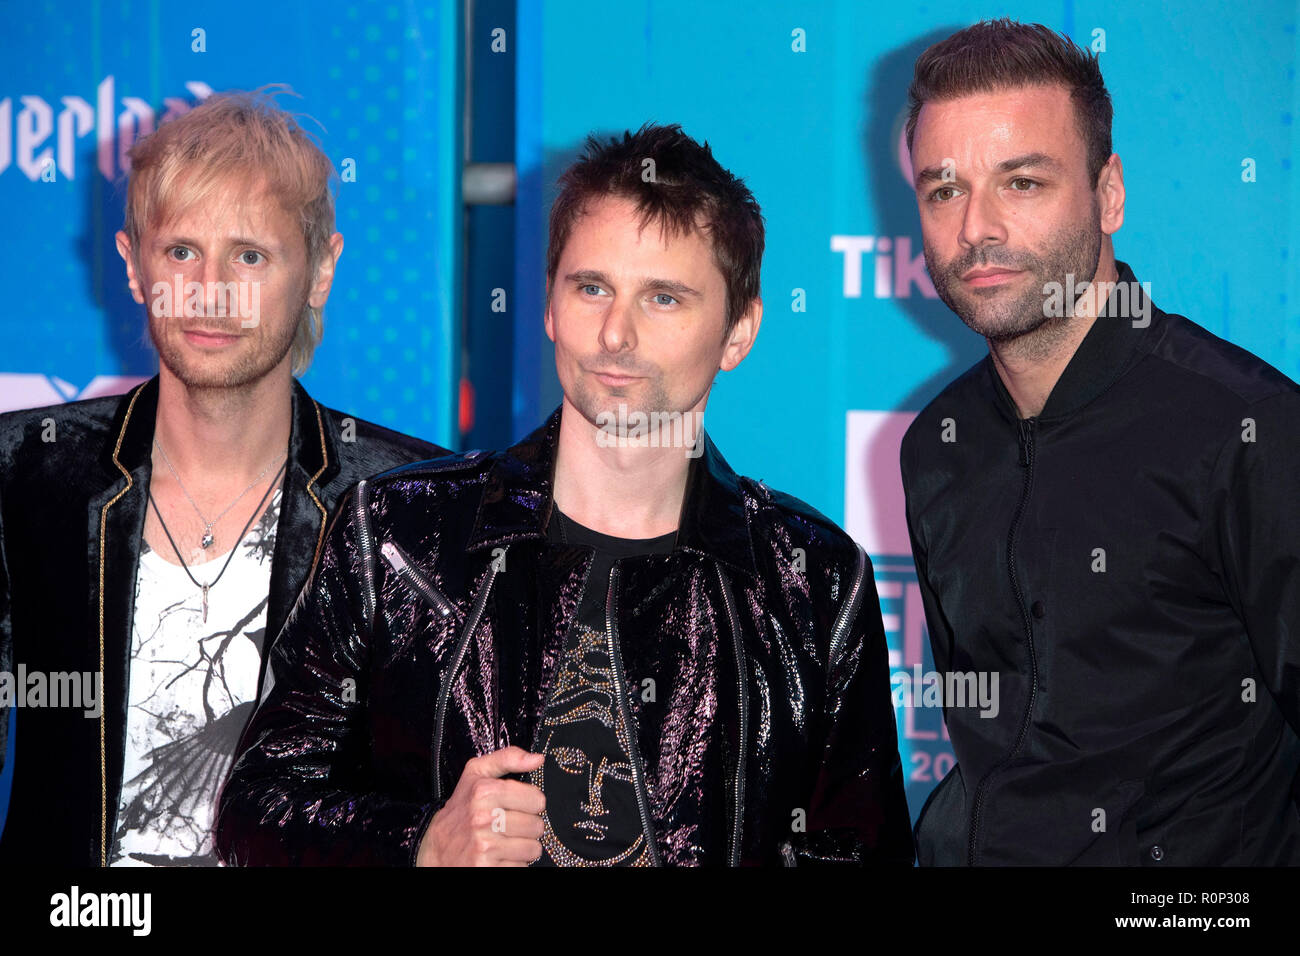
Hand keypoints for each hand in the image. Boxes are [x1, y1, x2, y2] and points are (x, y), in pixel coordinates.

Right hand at [416, 746, 546, 865]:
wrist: (434, 849)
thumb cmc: (460, 810)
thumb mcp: (476, 774)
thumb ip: (508, 758)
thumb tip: (538, 758)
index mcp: (484, 791)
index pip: (537, 799)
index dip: (530, 804)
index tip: (516, 806)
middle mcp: (483, 818)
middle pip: (537, 825)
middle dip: (527, 828)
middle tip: (508, 827)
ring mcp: (484, 846)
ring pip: (533, 848)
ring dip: (523, 848)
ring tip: (504, 842)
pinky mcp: (485, 868)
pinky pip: (521, 867)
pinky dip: (514, 864)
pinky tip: (499, 857)